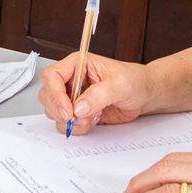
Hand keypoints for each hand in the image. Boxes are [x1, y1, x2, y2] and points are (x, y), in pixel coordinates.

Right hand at [36, 52, 152, 135]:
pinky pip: (65, 123)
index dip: (55, 95)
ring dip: (71, 121)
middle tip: (80, 118)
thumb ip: (99, 95)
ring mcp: (72, 97)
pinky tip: (94, 120)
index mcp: (76, 65)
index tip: (68, 111)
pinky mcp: (77, 112)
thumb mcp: (120, 85)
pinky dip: (77, 128)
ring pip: (53, 112)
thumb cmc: (134, 81)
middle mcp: (70, 80)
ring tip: (92, 116)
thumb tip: (79, 108)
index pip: (52, 76)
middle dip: (62, 111)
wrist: (144, 95)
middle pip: (47, 96)